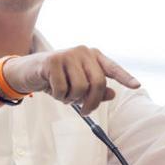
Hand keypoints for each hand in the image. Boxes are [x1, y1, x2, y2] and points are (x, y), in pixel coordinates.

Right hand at [3, 46, 140, 114]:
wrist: (27, 71)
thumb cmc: (56, 78)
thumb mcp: (77, 85)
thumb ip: (95, 90)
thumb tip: (112, 94)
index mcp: (92, 56)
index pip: (112, 67)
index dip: (124, 77)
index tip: (137, 86)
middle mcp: (82, 51)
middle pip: (97, 83)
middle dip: (92, 102)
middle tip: (86, 112)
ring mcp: (67, 54)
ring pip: (80, 88)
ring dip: (72, 99)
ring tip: (64, 96)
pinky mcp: (52, 61)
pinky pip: (63, 89)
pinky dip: (59, 96)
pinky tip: (53, 91)